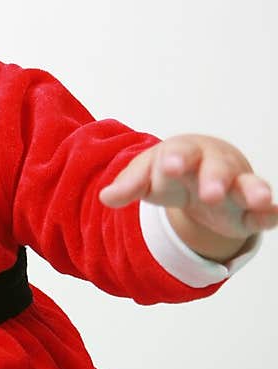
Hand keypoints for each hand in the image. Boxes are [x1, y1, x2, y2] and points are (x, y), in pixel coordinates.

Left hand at [99, 134, 277, 257]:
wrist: (201, 169)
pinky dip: (270, 213)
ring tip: (260, 199)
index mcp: (183, 155)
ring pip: (247, 186)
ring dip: (254, 191)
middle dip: (214, 178)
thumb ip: (129, 185)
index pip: (178, 154)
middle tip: (210, 192)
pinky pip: (264, 212)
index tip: (170, 168)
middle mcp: (213, 167)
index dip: (175, 160)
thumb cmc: (171, 169)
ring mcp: (234, 188)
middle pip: (216, 169)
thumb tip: (106, 197)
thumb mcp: (147, 175)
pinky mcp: (248, 211)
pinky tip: (272, 214)